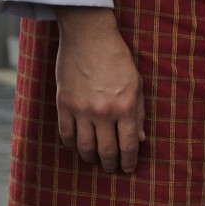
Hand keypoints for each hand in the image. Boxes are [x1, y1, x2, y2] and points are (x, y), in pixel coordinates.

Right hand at [54, 7, 145, 172]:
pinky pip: (65, 132)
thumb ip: (139, 114)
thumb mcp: (136, 86)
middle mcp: (104, 112)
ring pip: (84, 146)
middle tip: (111, 168)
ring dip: (90, 157)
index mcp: (125, 108)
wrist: (89, 36)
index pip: (128, 146)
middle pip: (106, 150)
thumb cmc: (118, 59)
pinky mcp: (63, 103)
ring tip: (94, 160)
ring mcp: (81, 109)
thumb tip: (141, 140)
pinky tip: (76, 145)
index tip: (128, 168)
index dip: (129, 161)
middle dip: (110, 164)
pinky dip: (71, 144)